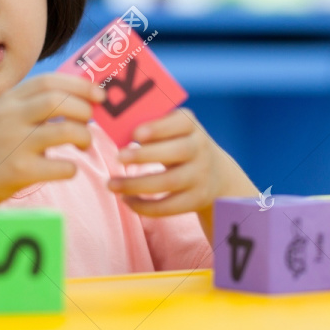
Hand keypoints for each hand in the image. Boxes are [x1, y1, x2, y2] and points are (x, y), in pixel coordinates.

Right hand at [0, 73, 105, 205]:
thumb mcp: (3, 116)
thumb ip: (32, 105)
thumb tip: (79, 98)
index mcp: (8, 100)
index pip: (49, 81)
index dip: (79, 85)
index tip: (99, 95)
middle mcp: (10, 117)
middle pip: (58, 102)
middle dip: (83, 110)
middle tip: (88, 122)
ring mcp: (14, 144)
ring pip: (65, 131)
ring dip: (83, 137)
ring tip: (82, 145)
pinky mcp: (19, 172)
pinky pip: (61, 166)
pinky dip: (72, 167)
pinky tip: (67, 169)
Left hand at [107, 107, 253, 216]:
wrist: (217, 175)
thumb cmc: (180, 145)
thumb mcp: (174, 132)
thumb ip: (152, 129)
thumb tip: (117, 130)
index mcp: (192, 126)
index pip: (182, 122)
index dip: (159, 128)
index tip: (136, 133)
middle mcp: (201, 149)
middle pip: (178, 151)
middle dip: (146, 155)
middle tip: (118, 157)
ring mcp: (200, 175)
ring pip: (171, 181)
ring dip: (137, 184)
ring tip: (112, 184)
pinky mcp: (196, 199)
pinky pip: (169, 206)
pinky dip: (145, 206)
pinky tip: (126, 200)